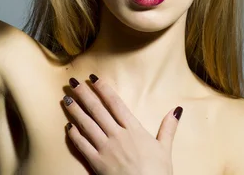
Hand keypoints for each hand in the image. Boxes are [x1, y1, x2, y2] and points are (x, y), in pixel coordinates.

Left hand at [63, 74, 182, 174]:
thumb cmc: (157, 173)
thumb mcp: (165, 148)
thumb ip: (168, 127)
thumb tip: (176, 109)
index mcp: (134, 129)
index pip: (115, 103)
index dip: (104, 89)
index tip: (93, 78)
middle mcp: (118, 135)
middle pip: (98, 110)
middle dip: (84, 94)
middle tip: (73, 82)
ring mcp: (106, 149)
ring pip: (87, 125)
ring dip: (75, 111)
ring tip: (66, 99)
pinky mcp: (97, 163)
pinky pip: (82, 146)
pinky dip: (74, 135)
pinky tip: (68, 127)